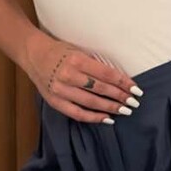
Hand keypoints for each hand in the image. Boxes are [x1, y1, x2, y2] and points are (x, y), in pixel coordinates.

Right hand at [25, 31, 142, 124]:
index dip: (123, 82)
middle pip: (100, 89)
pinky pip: (76, 113)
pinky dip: (93, 117)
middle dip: (120, 96)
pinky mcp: (54, 101)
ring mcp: (60, 90)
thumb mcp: (79, 51)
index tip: (136, 89)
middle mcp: (69, 75)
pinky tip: (106, 118)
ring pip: (90, 102)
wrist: (34, 55)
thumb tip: (119, 80)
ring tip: (124, 111)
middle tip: (134, 102)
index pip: (106, 74)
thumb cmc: (61, 52)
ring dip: (110, 108)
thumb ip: (96, 65)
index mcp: (77, 60)